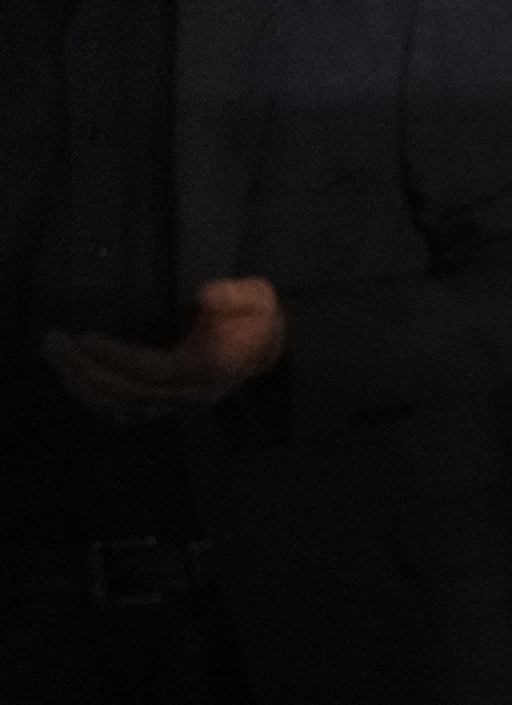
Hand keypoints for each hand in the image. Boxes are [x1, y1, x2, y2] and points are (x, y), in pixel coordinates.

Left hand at [41, 278, 287, 419]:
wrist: (265, 347)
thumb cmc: (254, 318)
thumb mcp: (257, 296)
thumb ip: (235, 294)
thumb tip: (203, 293)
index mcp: (209, 369)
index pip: (155, 371)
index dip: (118, 357)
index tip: (85, 336)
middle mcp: (190, 395)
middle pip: (128, 391)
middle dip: (85, 368)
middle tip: (54, 340)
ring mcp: (175, 405)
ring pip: (118, 405)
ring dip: (80, 384)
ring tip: (54, 354)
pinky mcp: (162, 407)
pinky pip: (119, 410)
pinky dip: (90, 397)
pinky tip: (69, 376)